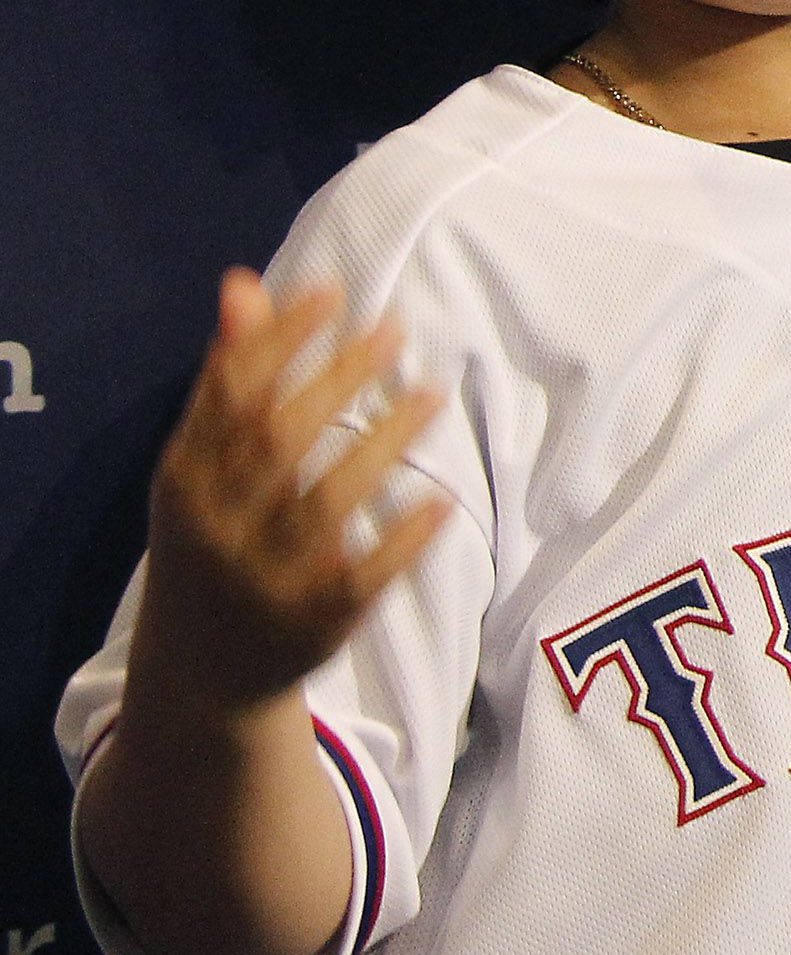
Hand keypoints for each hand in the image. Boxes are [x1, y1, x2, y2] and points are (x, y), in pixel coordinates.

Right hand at [130, 274, 450, 716]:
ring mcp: (264, 578)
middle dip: (334, 380)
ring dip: (381, 444)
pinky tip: (440, 501)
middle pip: (277, 443)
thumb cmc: (210, 538)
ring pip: (323, 504)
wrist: (199, 673)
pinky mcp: (313, 622)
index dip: (278, 340)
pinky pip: (363, 575)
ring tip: (432, 394)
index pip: (229, 399)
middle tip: (394, 329)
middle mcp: (217, 527)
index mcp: (186, 482)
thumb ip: (229, 376)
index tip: (331, 290)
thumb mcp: (202, 467)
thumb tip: (242, 282)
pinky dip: (401, 540)